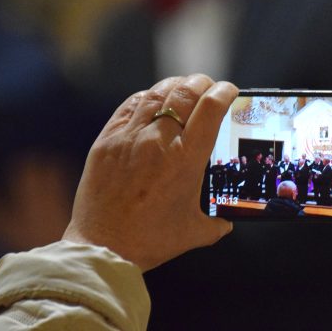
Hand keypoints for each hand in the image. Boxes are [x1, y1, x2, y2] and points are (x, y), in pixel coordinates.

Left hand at [63, 74, 237, 270]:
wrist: (101, 247)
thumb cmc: (149, 240)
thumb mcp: (193, 232)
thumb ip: (215, 224)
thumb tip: (226, 222)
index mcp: (186, 160)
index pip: (210, 109)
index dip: (224, 92)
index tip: (229, 91)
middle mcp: (159, 141)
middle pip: (186, 92)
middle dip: (202, 83)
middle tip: (208, 86)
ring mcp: (130, 137)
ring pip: (157, 93)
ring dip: (176, 85)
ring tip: (185, 87)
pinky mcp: (107, 139)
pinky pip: (131, 105)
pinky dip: (147, 96)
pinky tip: (154, 98)